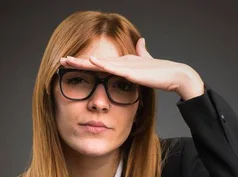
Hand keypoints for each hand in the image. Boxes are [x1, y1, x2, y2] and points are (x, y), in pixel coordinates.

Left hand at [59, 38, 204, 100]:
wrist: (176, 75)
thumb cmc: (162, 73)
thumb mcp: (147, 64)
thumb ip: (142, 54)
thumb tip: (140, 41)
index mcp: (124, 63)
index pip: (100, 63)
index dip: (84, 63)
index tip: (70, 64)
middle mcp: (123, 62)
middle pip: (95, 61)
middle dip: (78, 61)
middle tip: (61, 60)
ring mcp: (127, 66)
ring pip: (101, 63)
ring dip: (84, 62)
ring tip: (69, 60)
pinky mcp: (133, 72)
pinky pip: (115, 68)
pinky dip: (102, 63)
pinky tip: (92, 61)